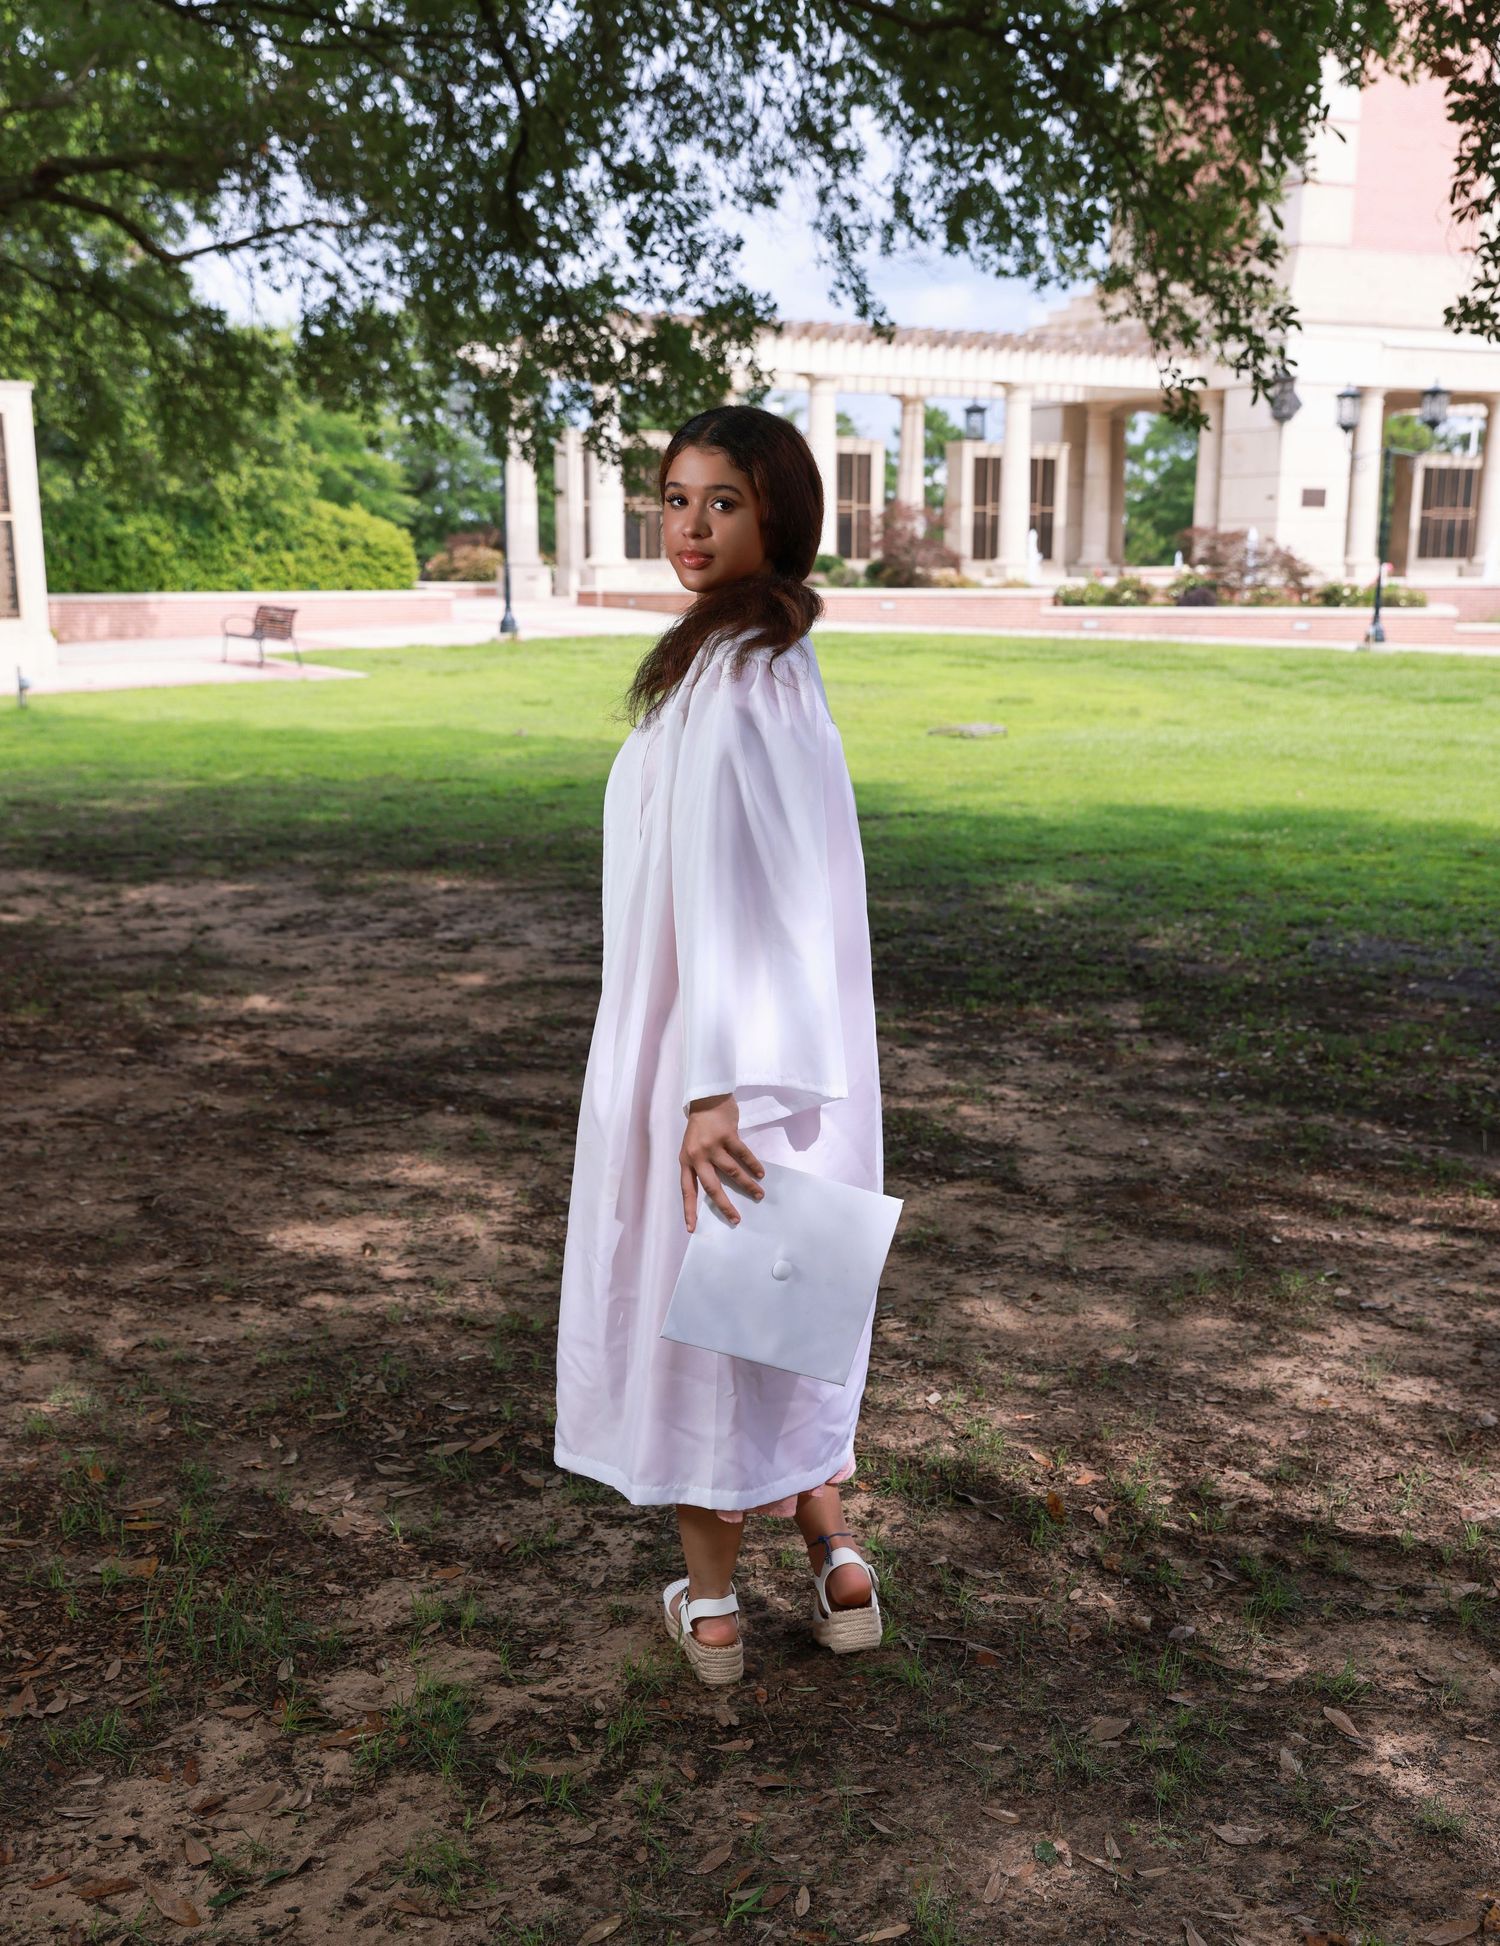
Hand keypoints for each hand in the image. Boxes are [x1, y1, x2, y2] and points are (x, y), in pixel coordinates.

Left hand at [680, 1092, 765, 1232]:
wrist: (706, 1099)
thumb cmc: (700, 1127)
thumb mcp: (692, 1148)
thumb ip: (700, 1165)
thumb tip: (715, 1189)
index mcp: (686, 1161)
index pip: (686, 1190)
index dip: (689, 1210)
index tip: (692, 1228)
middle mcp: (697, 1156)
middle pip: (711, 1187)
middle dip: (724, 1205)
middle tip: (736, 1219)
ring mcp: (712, 1145)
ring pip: (731, 1172)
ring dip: (747, 1185)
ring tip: (758, 1194)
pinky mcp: (727, 1135)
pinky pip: (743, 1154)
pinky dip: (753, 1165)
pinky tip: (760, 1173)